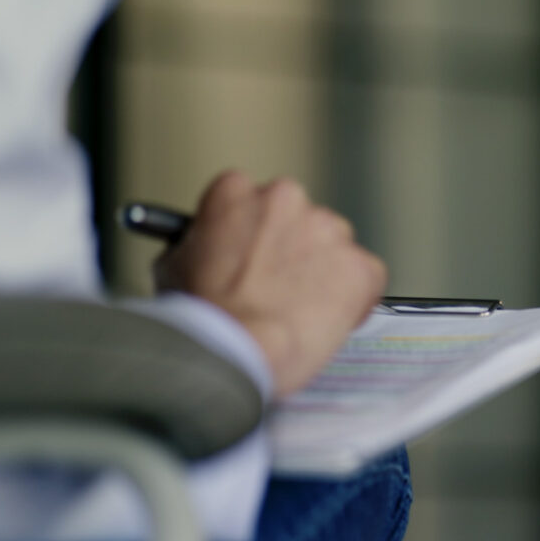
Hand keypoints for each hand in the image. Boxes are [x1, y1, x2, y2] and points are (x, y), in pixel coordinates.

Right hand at [154, 170, 385, 396]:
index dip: (255, 236)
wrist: (235, 349)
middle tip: (278, 290)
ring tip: (298, 313)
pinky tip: (327, 322)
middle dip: (293, 252)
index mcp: (236, 191)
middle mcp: (286, 198)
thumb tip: (204, 250)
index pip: (253, 202)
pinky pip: (365, 278)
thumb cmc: (201, 318)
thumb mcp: (174, 266)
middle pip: (299, 221)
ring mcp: (328, 229)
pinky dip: (354, 299)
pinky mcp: (360, 265)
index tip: (254, 260)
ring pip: (334, 248)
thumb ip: (198, 245)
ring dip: (323, 274)